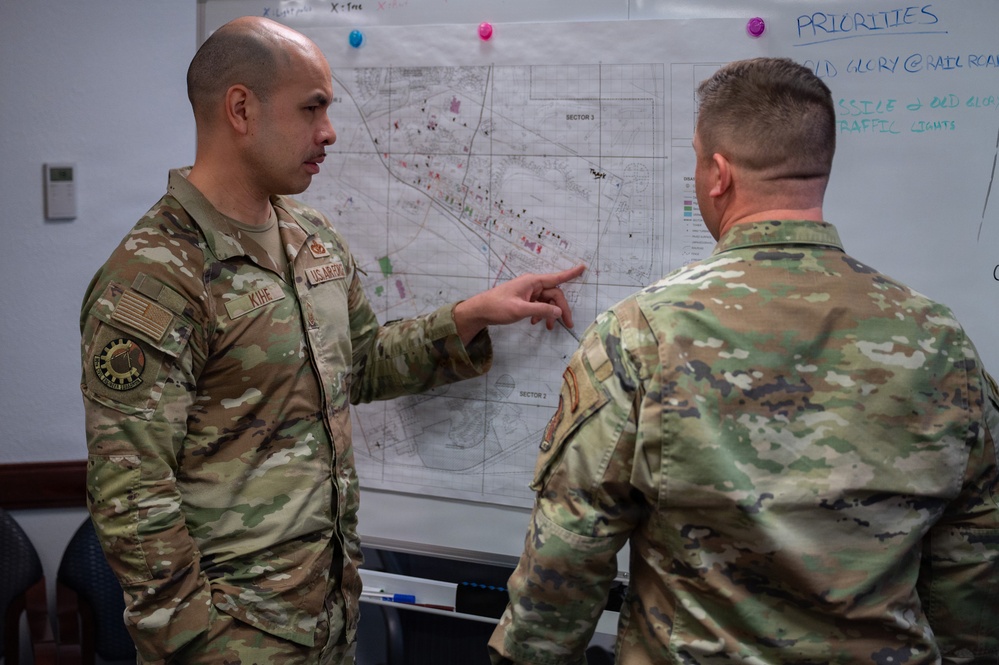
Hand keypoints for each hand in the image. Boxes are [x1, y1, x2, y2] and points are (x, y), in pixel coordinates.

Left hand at [454, 265, 585, 343]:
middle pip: (554, 294)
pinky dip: (540, 314)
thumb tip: (559, 312)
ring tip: (548, 327)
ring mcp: (528, 292)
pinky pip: (539, 305)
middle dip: (561, 309)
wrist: (480, 311)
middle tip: (568, 324)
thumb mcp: (520, 310)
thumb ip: (541, 310)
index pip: (556, 277)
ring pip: (547, 301)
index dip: (571, 273)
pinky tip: (536, 323)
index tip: (583, 267)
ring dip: (550, 313)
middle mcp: (532, 284)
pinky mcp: (524, 299)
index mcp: (532, 281)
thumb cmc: (498, 307)